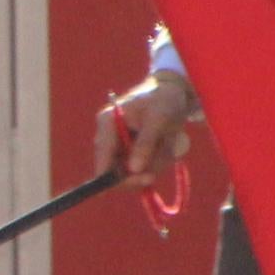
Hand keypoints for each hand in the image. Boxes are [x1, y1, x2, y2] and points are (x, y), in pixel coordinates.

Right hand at [93, 73, 197, 187]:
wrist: (172, 93)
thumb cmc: (163, 100)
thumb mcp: (158, 119)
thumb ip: (145, 144)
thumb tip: (133, 170)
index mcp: (107, 123)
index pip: (103, 158)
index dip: (113, 177)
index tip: (140, 181)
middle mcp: (108, 136)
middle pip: (116, 171)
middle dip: (141, 171)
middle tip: (159, 167)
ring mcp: (119, 145)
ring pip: (133, 172)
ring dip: (154, 164)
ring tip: (168, 144)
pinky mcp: (130, 151)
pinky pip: (142, 168)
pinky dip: (157, 162)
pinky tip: (166, 146)